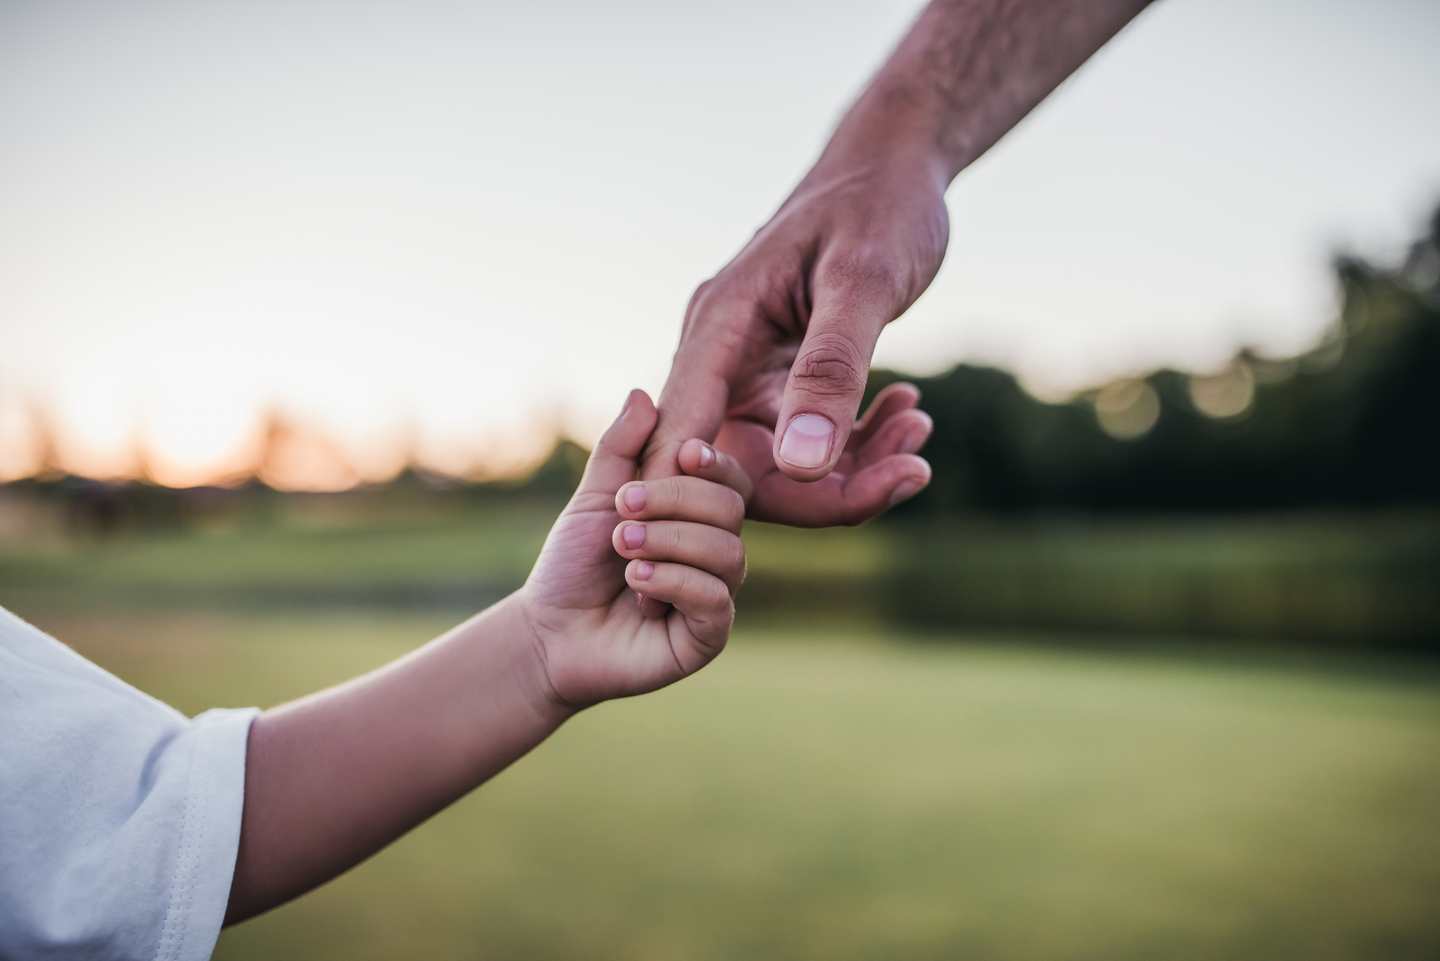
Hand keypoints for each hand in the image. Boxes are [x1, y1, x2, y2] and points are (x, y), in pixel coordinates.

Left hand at [519, 389, 748, 706]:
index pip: (730, 479)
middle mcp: (715, 552)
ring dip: (668, 541)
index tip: (682, 453)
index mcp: (695, 516)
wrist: (549, 633)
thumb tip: (642, 394)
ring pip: (727, 552)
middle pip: (730, 509)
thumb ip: (620, 449)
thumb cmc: (573, 565)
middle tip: (623, 510)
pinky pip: (714, 598)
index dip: (715, 463)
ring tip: (623, 549)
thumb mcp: (594, 498)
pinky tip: (635, 584)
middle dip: (675, 501)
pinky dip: (672, 581)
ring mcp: (715, 594)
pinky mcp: (708, 636)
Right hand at [641, 151, 942, 526]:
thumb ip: (830, 370)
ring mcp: (749, 372)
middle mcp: (720, 357)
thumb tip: (802, 466)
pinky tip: (909, 413)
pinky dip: (860, 443)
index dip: (715, 500)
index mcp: (716, 330)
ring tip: (920, 432)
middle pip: (738, 470)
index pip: (687, 442)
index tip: (804, 519)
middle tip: (912, 471)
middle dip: (823, 490)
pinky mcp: (782, 379)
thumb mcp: (864, 282)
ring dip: (853, 468)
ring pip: (780, 464)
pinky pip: (807, 441)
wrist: (895, 165)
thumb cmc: (878, 204)